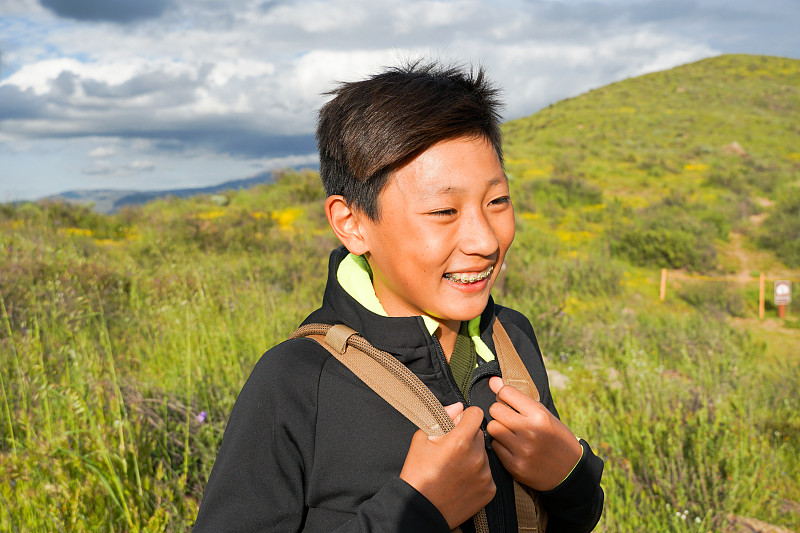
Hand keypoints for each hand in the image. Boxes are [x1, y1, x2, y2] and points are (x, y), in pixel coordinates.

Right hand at [399, 405, 494, 527]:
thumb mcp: (421, 439)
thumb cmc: (418, 474)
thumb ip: (442, 418)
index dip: (466, 416)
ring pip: (483, 454)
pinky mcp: (489, 490)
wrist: (421, 510)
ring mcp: (485, 475)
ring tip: (455, 468)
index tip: (459, 423)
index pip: (476, 413)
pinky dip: (477, 474)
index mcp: (460, 441)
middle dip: (468, 437)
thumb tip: (458, 407)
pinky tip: (462, 480)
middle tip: (452, 450)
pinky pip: (487, 473)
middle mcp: (476, 457)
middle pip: (479, 434)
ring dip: (473, 456)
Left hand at [486, 376, 581, 490]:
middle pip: (495, 409)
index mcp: (539, 415)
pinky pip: (495, 447)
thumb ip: (517, 397)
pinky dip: (500, 445)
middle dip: (499, 412)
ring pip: (492, 428)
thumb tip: (492, 380)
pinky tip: (511, 447)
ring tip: (508, 432)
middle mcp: (530, 431)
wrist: (570, 471)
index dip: (504, 395)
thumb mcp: (543, 414)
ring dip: (498, 428)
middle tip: (508, 418)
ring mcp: (522, 450)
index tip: (509, 402)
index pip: (505, 392)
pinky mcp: (515, 466)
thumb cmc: (555, 437)